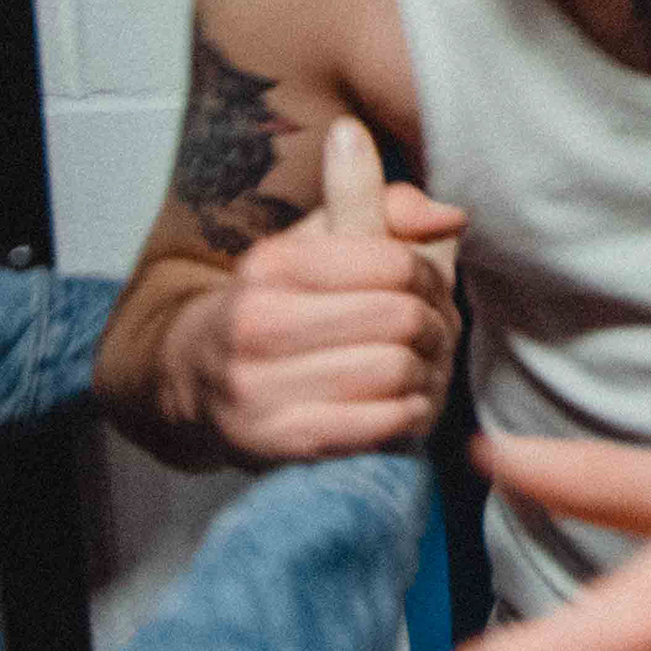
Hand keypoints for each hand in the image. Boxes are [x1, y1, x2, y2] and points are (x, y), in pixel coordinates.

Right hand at [161, 120, 461, 463]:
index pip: (393, 262)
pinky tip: (403, 401)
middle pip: (399, 317)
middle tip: (434, 330)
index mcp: (271, 263)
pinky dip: (409, 411)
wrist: (200, 377)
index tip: (425, 285)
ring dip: (427, 370)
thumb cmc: (281, 301)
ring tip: (422, 365)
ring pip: (394, 370)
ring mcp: (261, 388)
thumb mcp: (320, 240)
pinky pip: (379, 424)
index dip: (427, 274)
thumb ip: (388, 208)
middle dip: (434, 323)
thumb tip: (450, 217)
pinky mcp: (280, 442)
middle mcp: (256, 323)